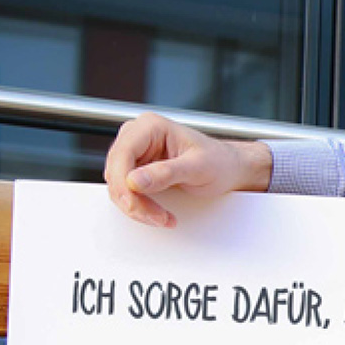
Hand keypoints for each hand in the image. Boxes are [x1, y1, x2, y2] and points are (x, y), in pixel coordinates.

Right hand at [104, 112, 272, 226]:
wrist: (228, 169)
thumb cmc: (219, 162)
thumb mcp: (198, 167)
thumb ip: (166, 173)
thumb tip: (134, 181)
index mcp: (151, 126)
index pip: (123, 154)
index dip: (123, 182)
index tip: (134, 203)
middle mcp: (138, 136)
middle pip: (116, 172)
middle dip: (132, 200)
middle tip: (156, 217)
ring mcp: (135, 153)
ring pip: (118, 185)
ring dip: (137, 206)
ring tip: (162, 217)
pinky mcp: (137, 170)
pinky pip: (126, 191)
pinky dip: (139, 206)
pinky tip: (157, 213)